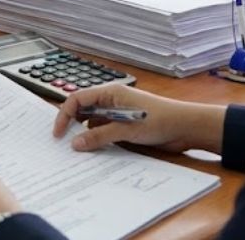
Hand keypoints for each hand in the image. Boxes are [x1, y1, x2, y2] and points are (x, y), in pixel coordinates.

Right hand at [53, 85, 226, 153]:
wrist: (186, 127)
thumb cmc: (160, 119)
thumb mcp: (127, 129)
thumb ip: (99, 136)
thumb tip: (75, 144)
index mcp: (110, 93)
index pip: (77, 100)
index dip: (64, 115)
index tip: (58, 133)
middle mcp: (111, 102)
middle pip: (82, 110)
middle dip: (71, 125)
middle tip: (62, 143)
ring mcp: (118, 114)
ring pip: (92, 123)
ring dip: (85, 135)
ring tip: (77, 151)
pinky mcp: (124, 126)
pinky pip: (104, 132)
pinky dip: (97, 141)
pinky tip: (94, 152)